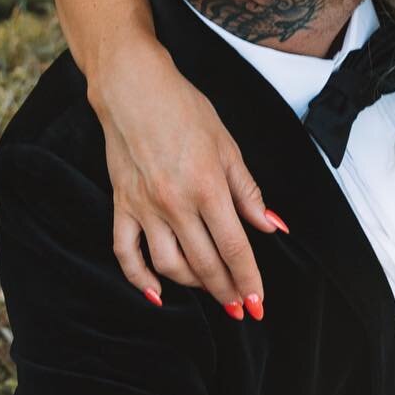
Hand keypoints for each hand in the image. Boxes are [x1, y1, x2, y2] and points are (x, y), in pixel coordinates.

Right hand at [87, 37, 278, 313]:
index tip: (258, 303)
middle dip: (226, 291)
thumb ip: (249, 192)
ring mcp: (145, 207)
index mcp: (209, 188)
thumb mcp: (228, 147)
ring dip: (193, 285)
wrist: (133, 88)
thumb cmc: (185, 110)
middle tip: (239, 306)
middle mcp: (176, 204)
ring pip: (169, 265)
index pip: (235, 248)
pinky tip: (157, 295)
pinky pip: (126, 253)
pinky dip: (140, 279)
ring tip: (210, 289)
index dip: (249, 280)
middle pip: (205, 263)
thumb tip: (272, 227)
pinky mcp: (121, 205)